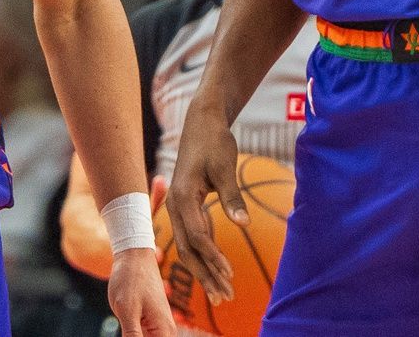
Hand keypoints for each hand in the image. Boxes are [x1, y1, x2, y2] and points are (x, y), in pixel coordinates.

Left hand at [109, 247, 175, 336]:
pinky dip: (134, 336)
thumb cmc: (130, 279)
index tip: (131, 333)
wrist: (133, 256)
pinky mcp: (150, 323)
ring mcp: (158, 327)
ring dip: (135, 336)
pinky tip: (126, 329)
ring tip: (127, 322)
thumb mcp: (127, 310)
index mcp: (164, 332)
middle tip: (126, 327)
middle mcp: (166, 332)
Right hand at [167, 105, 243, 304]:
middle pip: (188, 248)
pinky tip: (218, 267)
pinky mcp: (187, 206)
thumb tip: (243, 223)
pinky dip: (206, 253)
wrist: (202, 122)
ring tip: (222, 291)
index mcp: (182, 197)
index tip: (230, 274)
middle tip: (225, 297)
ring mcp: (179, 207)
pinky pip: (194, 235)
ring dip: (205, 269)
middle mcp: (175, 205)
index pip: (197, 236)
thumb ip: (232, 196)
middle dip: (206, 275)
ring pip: (190, 246)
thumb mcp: (224, 167)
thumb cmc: (213, 142)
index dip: (213, 257)